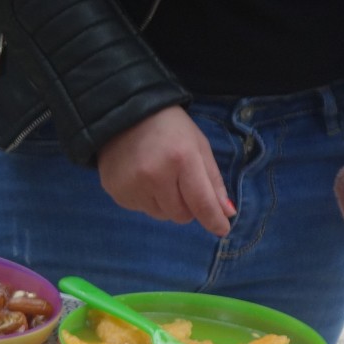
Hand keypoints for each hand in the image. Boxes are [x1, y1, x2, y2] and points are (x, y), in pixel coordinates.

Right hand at [96, 106, 234, 236]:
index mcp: (181, 159)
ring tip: (159, 178)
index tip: (222, 229)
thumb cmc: (170, 128)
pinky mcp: (116, 192)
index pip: (201, 203)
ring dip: (166, 204)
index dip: (214, 220)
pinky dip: (147, 200)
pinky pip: (141, 209)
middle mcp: (154, 176)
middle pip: (180, 215)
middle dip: (187, 206)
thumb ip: (213, 181)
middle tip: (181, 183)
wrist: (124, 114)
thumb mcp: (198, 146)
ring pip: (160, 215)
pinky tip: (142, 179)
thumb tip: (227, 214)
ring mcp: (132, 186)